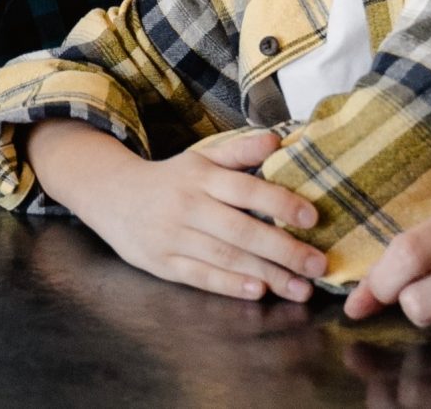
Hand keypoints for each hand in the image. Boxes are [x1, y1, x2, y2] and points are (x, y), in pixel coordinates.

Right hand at [25, 122, 328, 302]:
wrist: (112, 195)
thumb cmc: (170, 179)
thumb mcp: (201, 158)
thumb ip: (239, 151)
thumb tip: (279, 139)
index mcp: (200, 176)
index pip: (245, 189)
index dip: (279, 203)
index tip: (312, 218)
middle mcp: (188, 205)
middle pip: (240, 230)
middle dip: (283, 250)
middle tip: (319, 265)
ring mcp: (173, 236)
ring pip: (225, 258)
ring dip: (267, 275)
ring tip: (301, 288)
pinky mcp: (163, 263)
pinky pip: (201, 277)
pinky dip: (230, 286)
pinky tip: (258, 291)